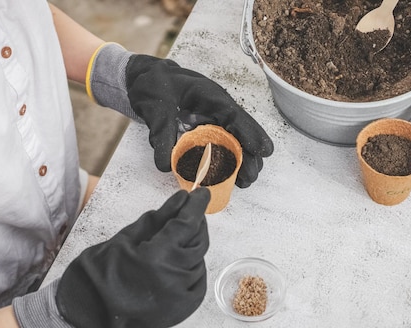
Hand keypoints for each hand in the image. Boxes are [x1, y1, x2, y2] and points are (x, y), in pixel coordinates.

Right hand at [55, 189, 209, 327]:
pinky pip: (198, 279)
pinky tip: (176, 261)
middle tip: (186, 212)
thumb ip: (158, 218)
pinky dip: (192, 266)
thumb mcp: (126, 238)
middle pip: (198, 240)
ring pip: (199, 259)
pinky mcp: (184, 307)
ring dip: (190, 245)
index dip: (197, 205)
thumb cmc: (98, 275)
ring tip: (171, 242)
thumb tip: (180, 200)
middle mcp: (173, 278)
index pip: (188, 223)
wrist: (87, 312)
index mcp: (156, 258)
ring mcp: (180, 295)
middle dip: (194, 223)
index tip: (201, 194)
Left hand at [125, 55, 273, 187]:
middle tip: (249, 177)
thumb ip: (161, 133)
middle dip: (249, 156)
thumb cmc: (156, 85)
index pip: (236, 116)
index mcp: (210, 97)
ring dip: (241, 161)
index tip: (263, 150)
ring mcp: (214, 120)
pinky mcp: (207, 131)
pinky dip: (227, 162)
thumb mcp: (155, 107)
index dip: (251, 133)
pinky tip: (230, 178)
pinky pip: (223, 147)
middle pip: (242, 133)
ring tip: (243, 182)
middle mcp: (218, 110)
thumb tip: (165, 164)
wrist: (147, 79)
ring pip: (237, 141)